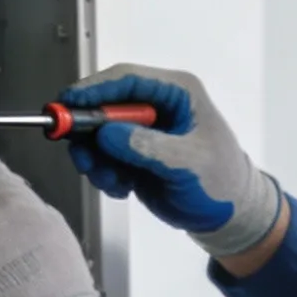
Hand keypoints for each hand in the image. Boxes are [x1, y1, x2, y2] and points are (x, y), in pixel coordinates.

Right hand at [59, 65, 281, 257]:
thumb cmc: (220, 183)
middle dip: (88, 133)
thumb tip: (107, 133)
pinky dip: (104, 174)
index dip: (93, 90)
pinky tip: (122, 188)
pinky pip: (103, 157)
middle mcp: (156, 105)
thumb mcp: (187, 163)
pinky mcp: (133, 154)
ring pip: (97, 134)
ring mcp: (142, 130)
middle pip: (104, 105)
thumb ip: (147, 146)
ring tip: (112, 182)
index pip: (126, 80)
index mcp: (176, 92)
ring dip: (95, 159)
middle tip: (84, 159)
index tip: (67, 105)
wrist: (229, 216)